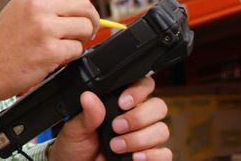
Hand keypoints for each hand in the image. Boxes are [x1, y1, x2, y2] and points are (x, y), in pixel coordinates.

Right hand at [0, 0, 98, 99]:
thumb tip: (82, 3)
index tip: (77, 11)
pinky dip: (72, 55)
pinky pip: (79, 49)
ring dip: (83, 38)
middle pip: (86, 4)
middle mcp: (38, 5)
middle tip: (80, 31)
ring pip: (86, 26)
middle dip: (89, 20)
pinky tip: (56, 56)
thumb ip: (47, 1)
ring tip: (67, 43)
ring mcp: (44, 27)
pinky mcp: (50, 50)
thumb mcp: (20, 8)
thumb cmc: (3, 41)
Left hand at [49, 76, 170, 160]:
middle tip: (116, 127)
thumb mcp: (75, 128)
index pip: (143, 86)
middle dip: (138, 117)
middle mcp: (137, 118)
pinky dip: (152, 156)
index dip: (139, 90)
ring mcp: (145, 138)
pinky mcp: (149, 157)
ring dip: (140, 139)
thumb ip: (86, 114)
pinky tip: (134, 157)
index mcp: (120, 104)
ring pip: (162, 130)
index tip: (123, 102)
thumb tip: (89, 97)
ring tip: (116, 146)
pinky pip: (165, 154)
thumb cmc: (77, 145)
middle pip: (158, 107)